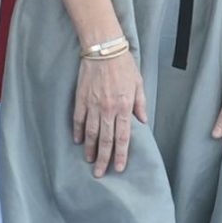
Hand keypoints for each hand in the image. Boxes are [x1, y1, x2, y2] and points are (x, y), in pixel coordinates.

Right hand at [73, 48, 147, 176]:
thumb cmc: (123, 64)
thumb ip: (140, 104)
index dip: (120, 154)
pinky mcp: (81, 99)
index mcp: (124, 107)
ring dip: (90, 149)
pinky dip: (79, 131)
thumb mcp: (138, 83)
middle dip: (103, 159)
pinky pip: (79, 120)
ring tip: (90, 161)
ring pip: (91, 133)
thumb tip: (142, 121)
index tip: (118, 168)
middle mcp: (108, 109)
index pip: (122, 137)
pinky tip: (79, 141)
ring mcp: (93, 105)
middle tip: (100, 173)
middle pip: (105, 140)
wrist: (103, 49)